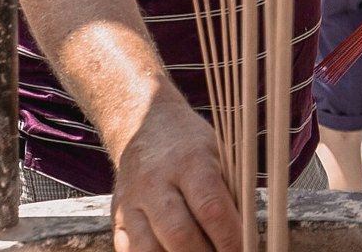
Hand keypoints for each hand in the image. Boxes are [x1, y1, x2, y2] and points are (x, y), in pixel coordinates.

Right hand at [111, 92, 241, 251]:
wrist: (143, 123)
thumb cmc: (189, 143)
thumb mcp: (215, 154)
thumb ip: (226, 193)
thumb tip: (243, 235)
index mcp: (189, 160)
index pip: (210, 208)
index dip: (229, 238)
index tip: (243, 250)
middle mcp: (155, 181)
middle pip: (179, 234)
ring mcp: (131, 201)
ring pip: (148, 250)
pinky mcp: (117, 217)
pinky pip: (129, 251)